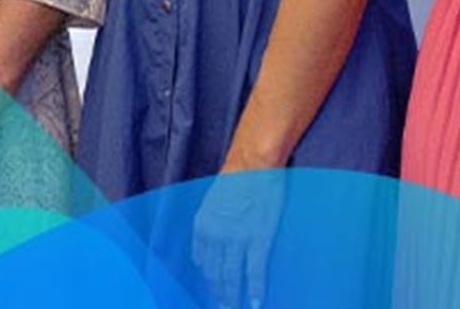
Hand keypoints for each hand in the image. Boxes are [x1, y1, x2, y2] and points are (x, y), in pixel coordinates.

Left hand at [191, 165, 285, 307]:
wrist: (253, 164)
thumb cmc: (234, 178)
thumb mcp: (211, 203)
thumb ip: (208, 227)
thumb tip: (205, 251)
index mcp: (202, 226)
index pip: (201, 261)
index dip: (207, 278)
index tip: (211, 289)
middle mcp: (216, 236)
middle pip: (215, 273)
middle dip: (218, 293)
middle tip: (222, 307)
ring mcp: (237, 239)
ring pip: (232, 276)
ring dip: (233, 297)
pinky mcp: (258, 239)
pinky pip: (254, 271)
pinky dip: (254, 290)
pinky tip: (254, 302)